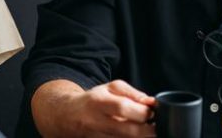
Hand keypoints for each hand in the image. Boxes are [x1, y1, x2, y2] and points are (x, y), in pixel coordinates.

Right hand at [32, 79, 154, 137]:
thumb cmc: (94, 101)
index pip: (124, 108)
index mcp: (98, 102)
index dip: (143, 111)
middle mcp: (96, 122)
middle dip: (148, 129)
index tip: (151, 111)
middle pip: (130, 131)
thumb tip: (151, 103)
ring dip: (141, 136)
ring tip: (142, 129)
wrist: (69, 116)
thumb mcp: (110, 88)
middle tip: (152, 124)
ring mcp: (97, 137)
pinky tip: (133, 134)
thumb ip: (132, 93)